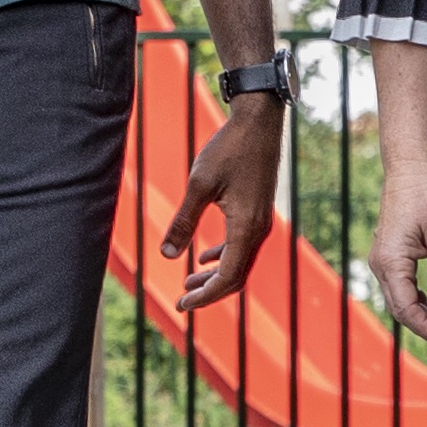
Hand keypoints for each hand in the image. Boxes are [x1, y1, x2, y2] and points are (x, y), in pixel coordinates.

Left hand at [164, 99, 282, 309]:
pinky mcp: (258, 210)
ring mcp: (260, 221)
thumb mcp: (199, 186)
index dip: (205, 295)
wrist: (258, 122)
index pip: (228, 277)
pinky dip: (224, 256)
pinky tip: (205, 257)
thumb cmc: (228, 150)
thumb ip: (183, 222)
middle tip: (182, 302)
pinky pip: (242, 245)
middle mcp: (258, 230)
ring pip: (240, 261)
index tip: (181, 304)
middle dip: (210, 292)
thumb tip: (166, 255)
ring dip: (215, 275)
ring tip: (189, 283)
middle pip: (236, 276)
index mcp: (246, 228)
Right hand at [370, 161, 426, 344]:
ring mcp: (382, 260)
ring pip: (400, 299)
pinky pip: (400, 287)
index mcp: (391, 260)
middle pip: (400, 308)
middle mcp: (381, 263)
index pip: (405, 307)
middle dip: (425, 326)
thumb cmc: (426, 195)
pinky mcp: (389, 256)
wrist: (408, 170)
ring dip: (422, 315)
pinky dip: (418, 300)